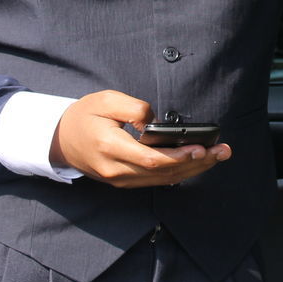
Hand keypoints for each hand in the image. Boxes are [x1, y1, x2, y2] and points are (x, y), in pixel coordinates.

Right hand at [49, 90, 230, 187]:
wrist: (60, 140)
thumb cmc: (84, 116)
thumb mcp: (105, 100)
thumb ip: (132, 107)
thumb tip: (155, 120)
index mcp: (110, 147)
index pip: (151, 159)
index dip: (179, 156)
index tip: (201, 148)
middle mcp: (116, 170)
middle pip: (163, 172)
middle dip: (196, 163)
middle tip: (222, 152)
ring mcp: (120, 179)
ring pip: (162, 179)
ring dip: (193, 170)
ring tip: (217, 156)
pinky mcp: (124, 181)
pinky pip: (155, 181)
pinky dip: (178, 173)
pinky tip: (197, 164)